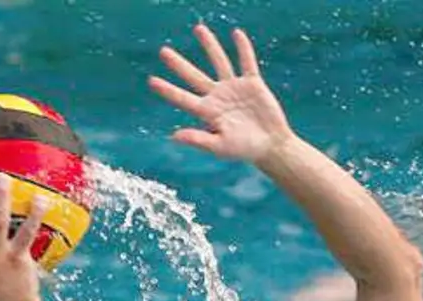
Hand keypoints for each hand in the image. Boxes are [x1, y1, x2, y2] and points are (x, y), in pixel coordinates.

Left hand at [147, 24, 293, 163]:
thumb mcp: (220, 147)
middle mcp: (217, 97)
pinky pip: (246, 62)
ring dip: (209, 46)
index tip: (151, 81)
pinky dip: (243, 48)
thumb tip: (173, 137)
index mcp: (207, 112)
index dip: (167, 90)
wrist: (270, 145)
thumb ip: (198, 140)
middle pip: (194, 77)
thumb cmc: (244, 150)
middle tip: (163, 51)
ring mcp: (234, 88)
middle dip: (179, 65)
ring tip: (198, 29)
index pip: (183, 98)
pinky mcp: (252, 83)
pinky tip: (236, 34)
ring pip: (219, 62)